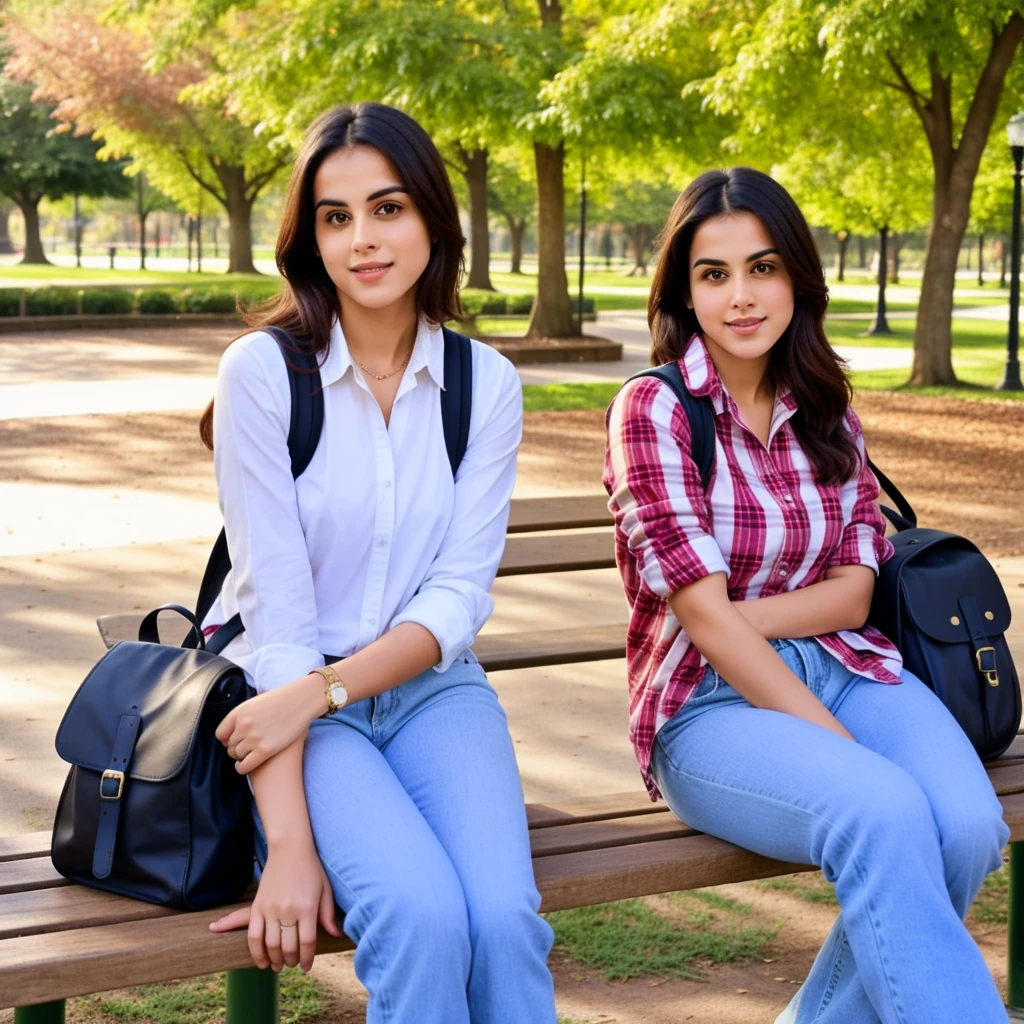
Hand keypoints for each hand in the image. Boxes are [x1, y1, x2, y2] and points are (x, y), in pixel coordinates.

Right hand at [209, 843, 340, 971]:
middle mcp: (288, 910)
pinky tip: (262, 961)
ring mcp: (270, 908)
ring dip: (275, 960)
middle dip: (292, 961)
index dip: (307, 958)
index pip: (307, 942)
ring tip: (279, 966)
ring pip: (270, 945)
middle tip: (293, 965)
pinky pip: (253, 936)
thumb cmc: (311, 869)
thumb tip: (335, 935)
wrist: (290, 849)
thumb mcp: (325, 889)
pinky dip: (256, 952)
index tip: (307, 966)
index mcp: (307, 907)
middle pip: (288, 947)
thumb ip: (328, 914)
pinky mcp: (257, 906)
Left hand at [216, 675, 322, 773]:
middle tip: (246, 748)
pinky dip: (242, 768)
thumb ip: (243, 715)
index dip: (226, 739)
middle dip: (236, 748)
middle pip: (229, 746)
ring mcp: (254, 738)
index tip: (234, 741)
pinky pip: (244, 766)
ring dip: (242, 757)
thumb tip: (234, 729)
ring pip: (237, 755)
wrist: (302, 700)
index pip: (221, 734)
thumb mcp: (256, 702)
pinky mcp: (265, 750)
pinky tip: (246, 765)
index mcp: (239, 712)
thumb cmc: (282, 700)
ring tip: (250, 754)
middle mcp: (243, 726)